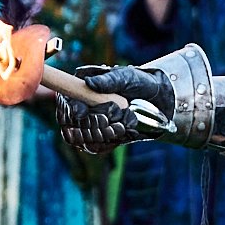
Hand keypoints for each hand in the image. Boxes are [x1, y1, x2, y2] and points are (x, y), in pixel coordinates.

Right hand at [53, 64, 175, 152]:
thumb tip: (89, 83)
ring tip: (120, 126)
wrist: (159, 99)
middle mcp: (82, 107)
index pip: (66, 101)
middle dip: (90, 124)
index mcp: (82, 87)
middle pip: (71, 124)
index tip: (82, 113)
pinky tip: (122, 131)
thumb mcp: (126, 77)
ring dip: (101, 134)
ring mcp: (90, 124)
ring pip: (83, 138)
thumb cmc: (139, 82)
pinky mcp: (101, 138)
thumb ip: (109, 80)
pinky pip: (96, 147)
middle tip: (109, 120)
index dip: (70, 109)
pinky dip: (108, 141)